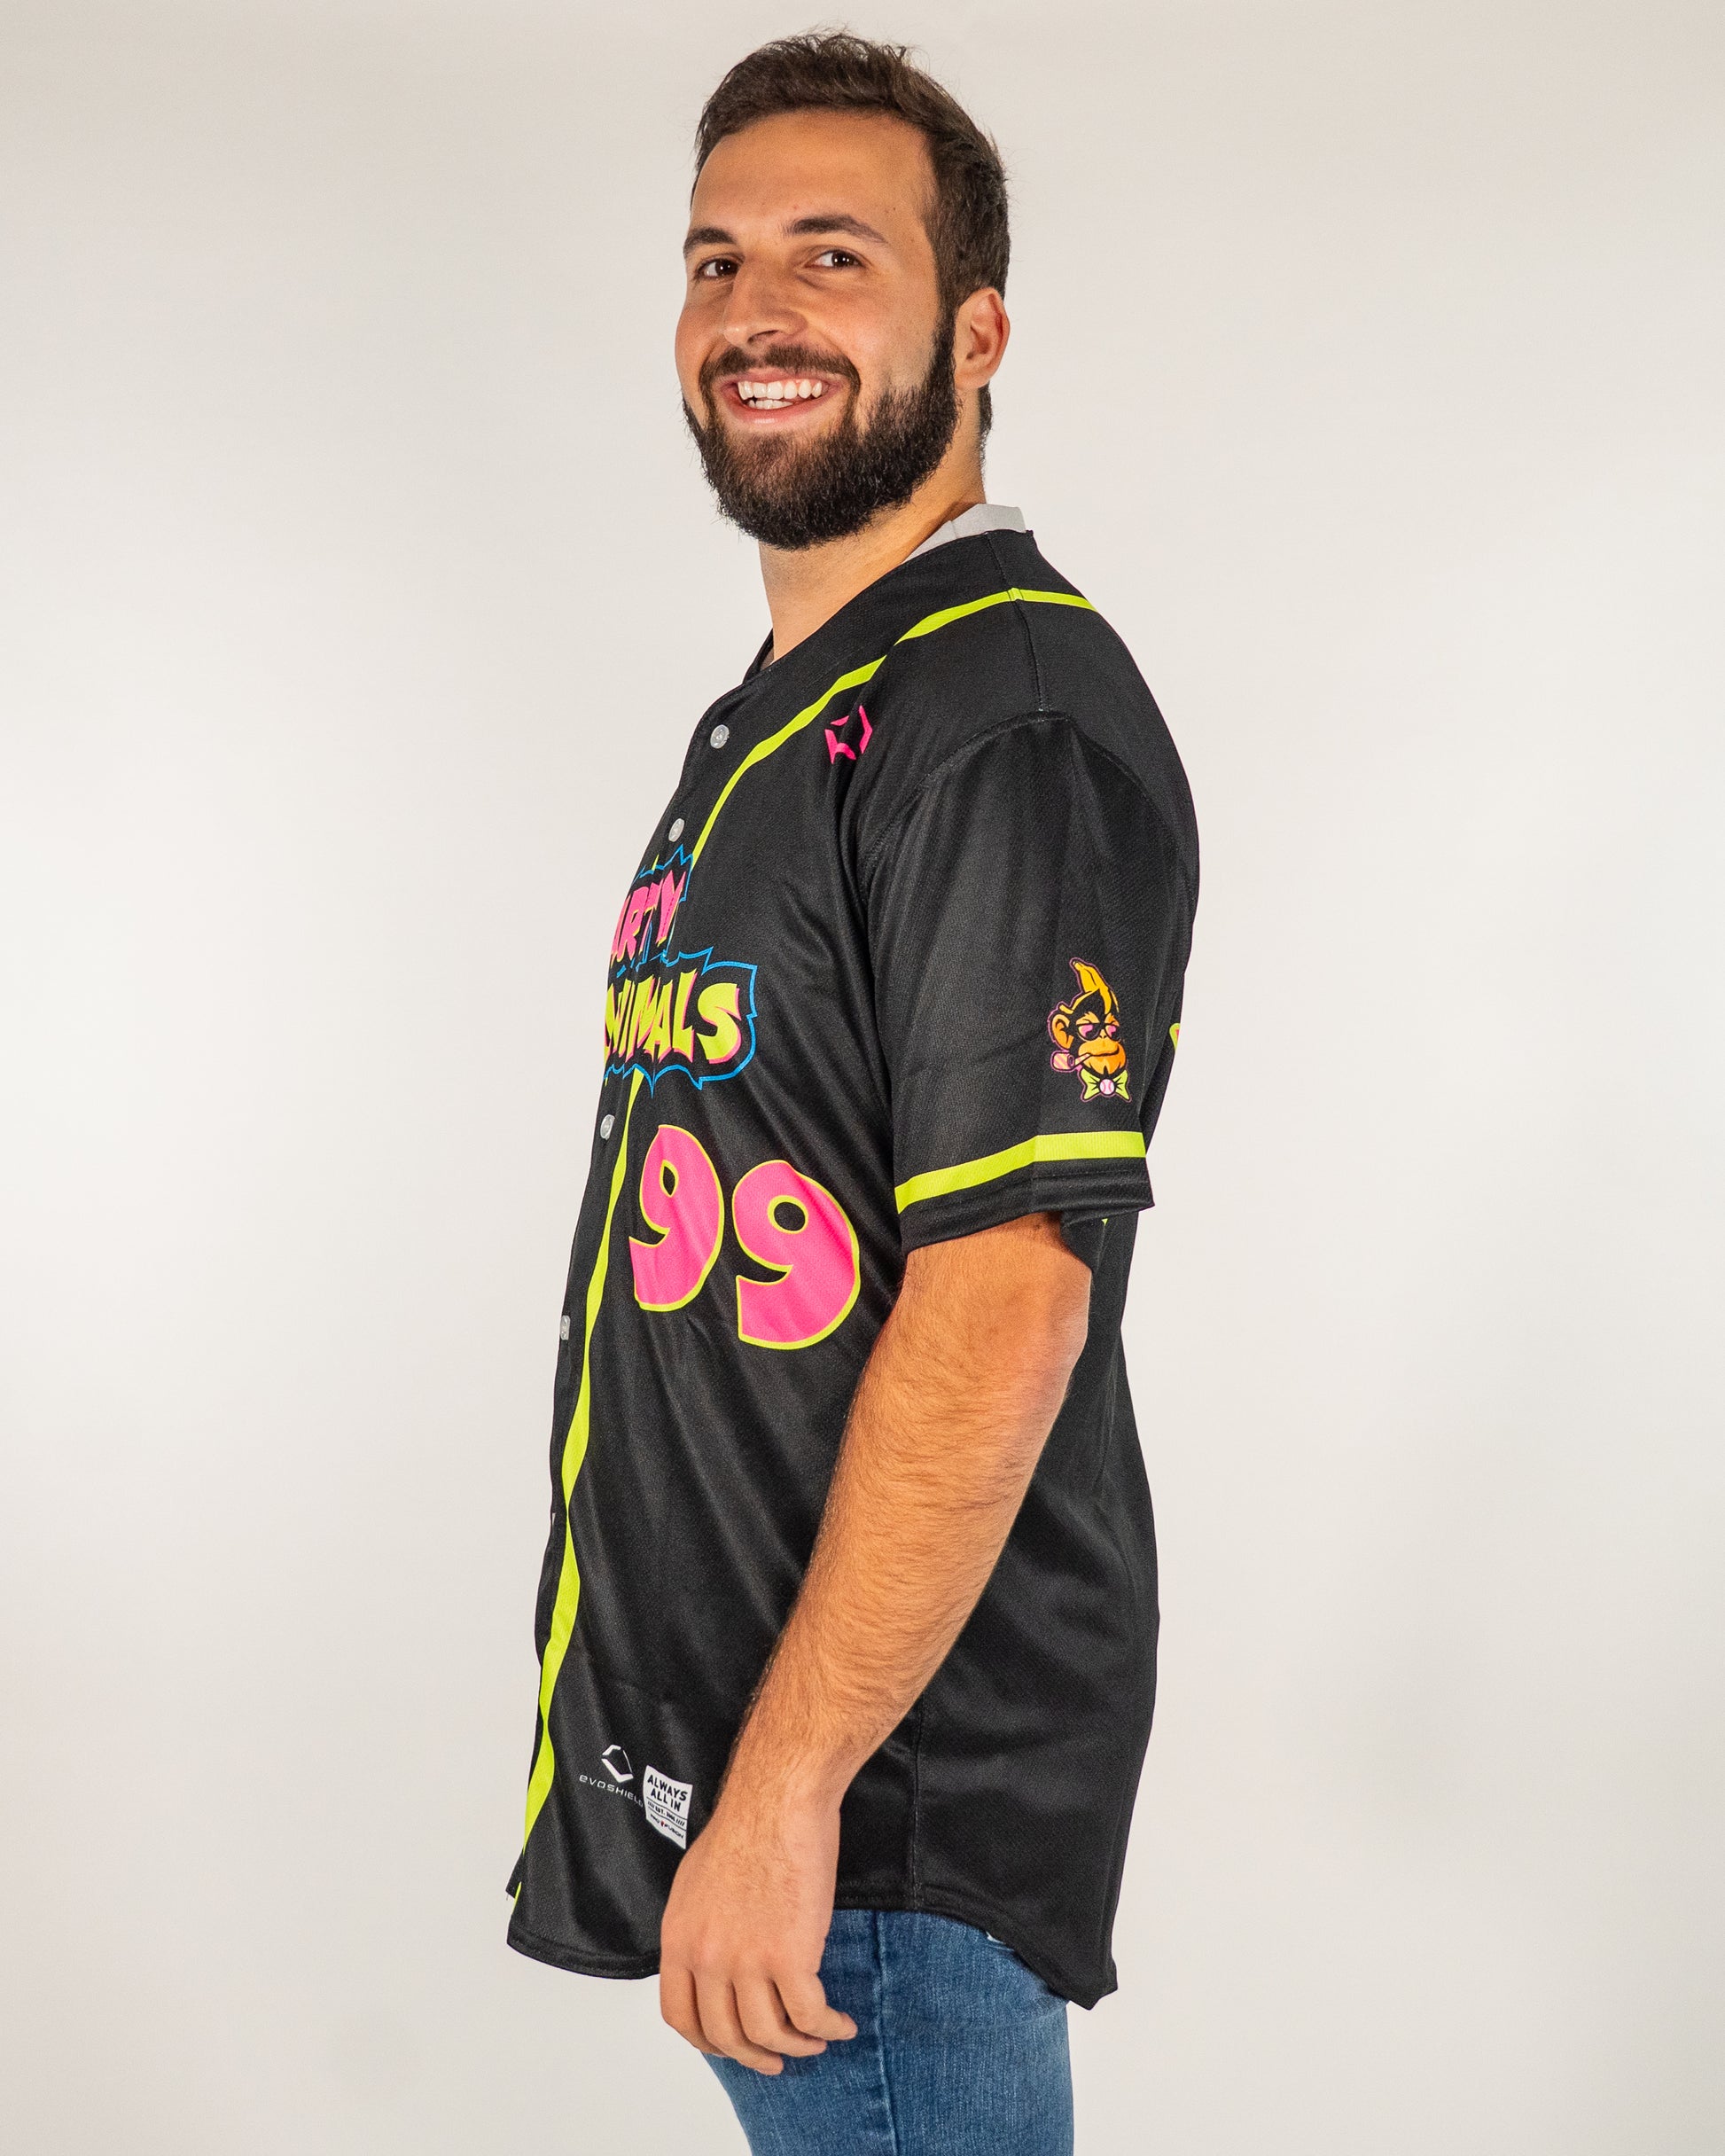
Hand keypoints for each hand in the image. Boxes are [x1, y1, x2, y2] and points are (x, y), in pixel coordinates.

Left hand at [658, 1786, 858, 2074]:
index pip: (681, 2016)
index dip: (708, 2042)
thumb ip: (699, 1929)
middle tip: (777, 2058)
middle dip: (755, 2055)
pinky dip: (828, 2027)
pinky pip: (809, 2015)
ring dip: (797, 2046)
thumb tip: (712, 1962)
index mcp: (680, 1939)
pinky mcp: (790, 1957)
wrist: (778, 1800)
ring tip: (816, 2039)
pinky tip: (841, 2024)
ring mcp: (747, 1961)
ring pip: (769, 2033)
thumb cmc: (747, 1826)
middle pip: (727, 2035)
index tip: (732, 2046)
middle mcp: (707, 1958)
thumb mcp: (697, 1882)